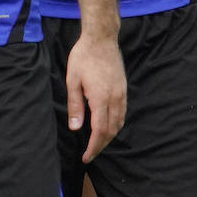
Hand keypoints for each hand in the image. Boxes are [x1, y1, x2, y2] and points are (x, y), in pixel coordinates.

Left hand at [66, 32, 126, 161]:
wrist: (101, 39)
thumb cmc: (83, 57)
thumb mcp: (72, 81)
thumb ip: (75, 106)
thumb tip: (75, 128)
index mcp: (100, 98)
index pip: (99, 131)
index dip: (93, 147)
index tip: (86, 157)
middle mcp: (114, 99)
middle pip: (111, 131)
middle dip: (101, 145)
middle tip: (90, 155)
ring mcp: (121, 94)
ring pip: (119, 123)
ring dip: (109, 137)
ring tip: (98, 144)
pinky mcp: (124, 89)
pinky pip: (122, 113)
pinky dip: (116, 125)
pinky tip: (108, 127)